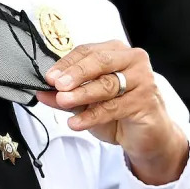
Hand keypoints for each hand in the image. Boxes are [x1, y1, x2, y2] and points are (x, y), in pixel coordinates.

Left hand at [36, 41, 188, 184]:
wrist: (147, 137)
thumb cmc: (120, 111)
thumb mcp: (87, 102)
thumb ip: (66, 95)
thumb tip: (42, 92)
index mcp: (116, 52)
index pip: (88, 51)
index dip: (67, 63)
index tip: (50, 77)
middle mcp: (132, 60)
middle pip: (100, 61)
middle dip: (76, 73)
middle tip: (57, 85)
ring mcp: (143, 79)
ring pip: (107, 84)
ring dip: (82, 93)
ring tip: (63, 101)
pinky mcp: (146, 101)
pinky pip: (114, 107)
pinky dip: (92, 115)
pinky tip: (76, 122)